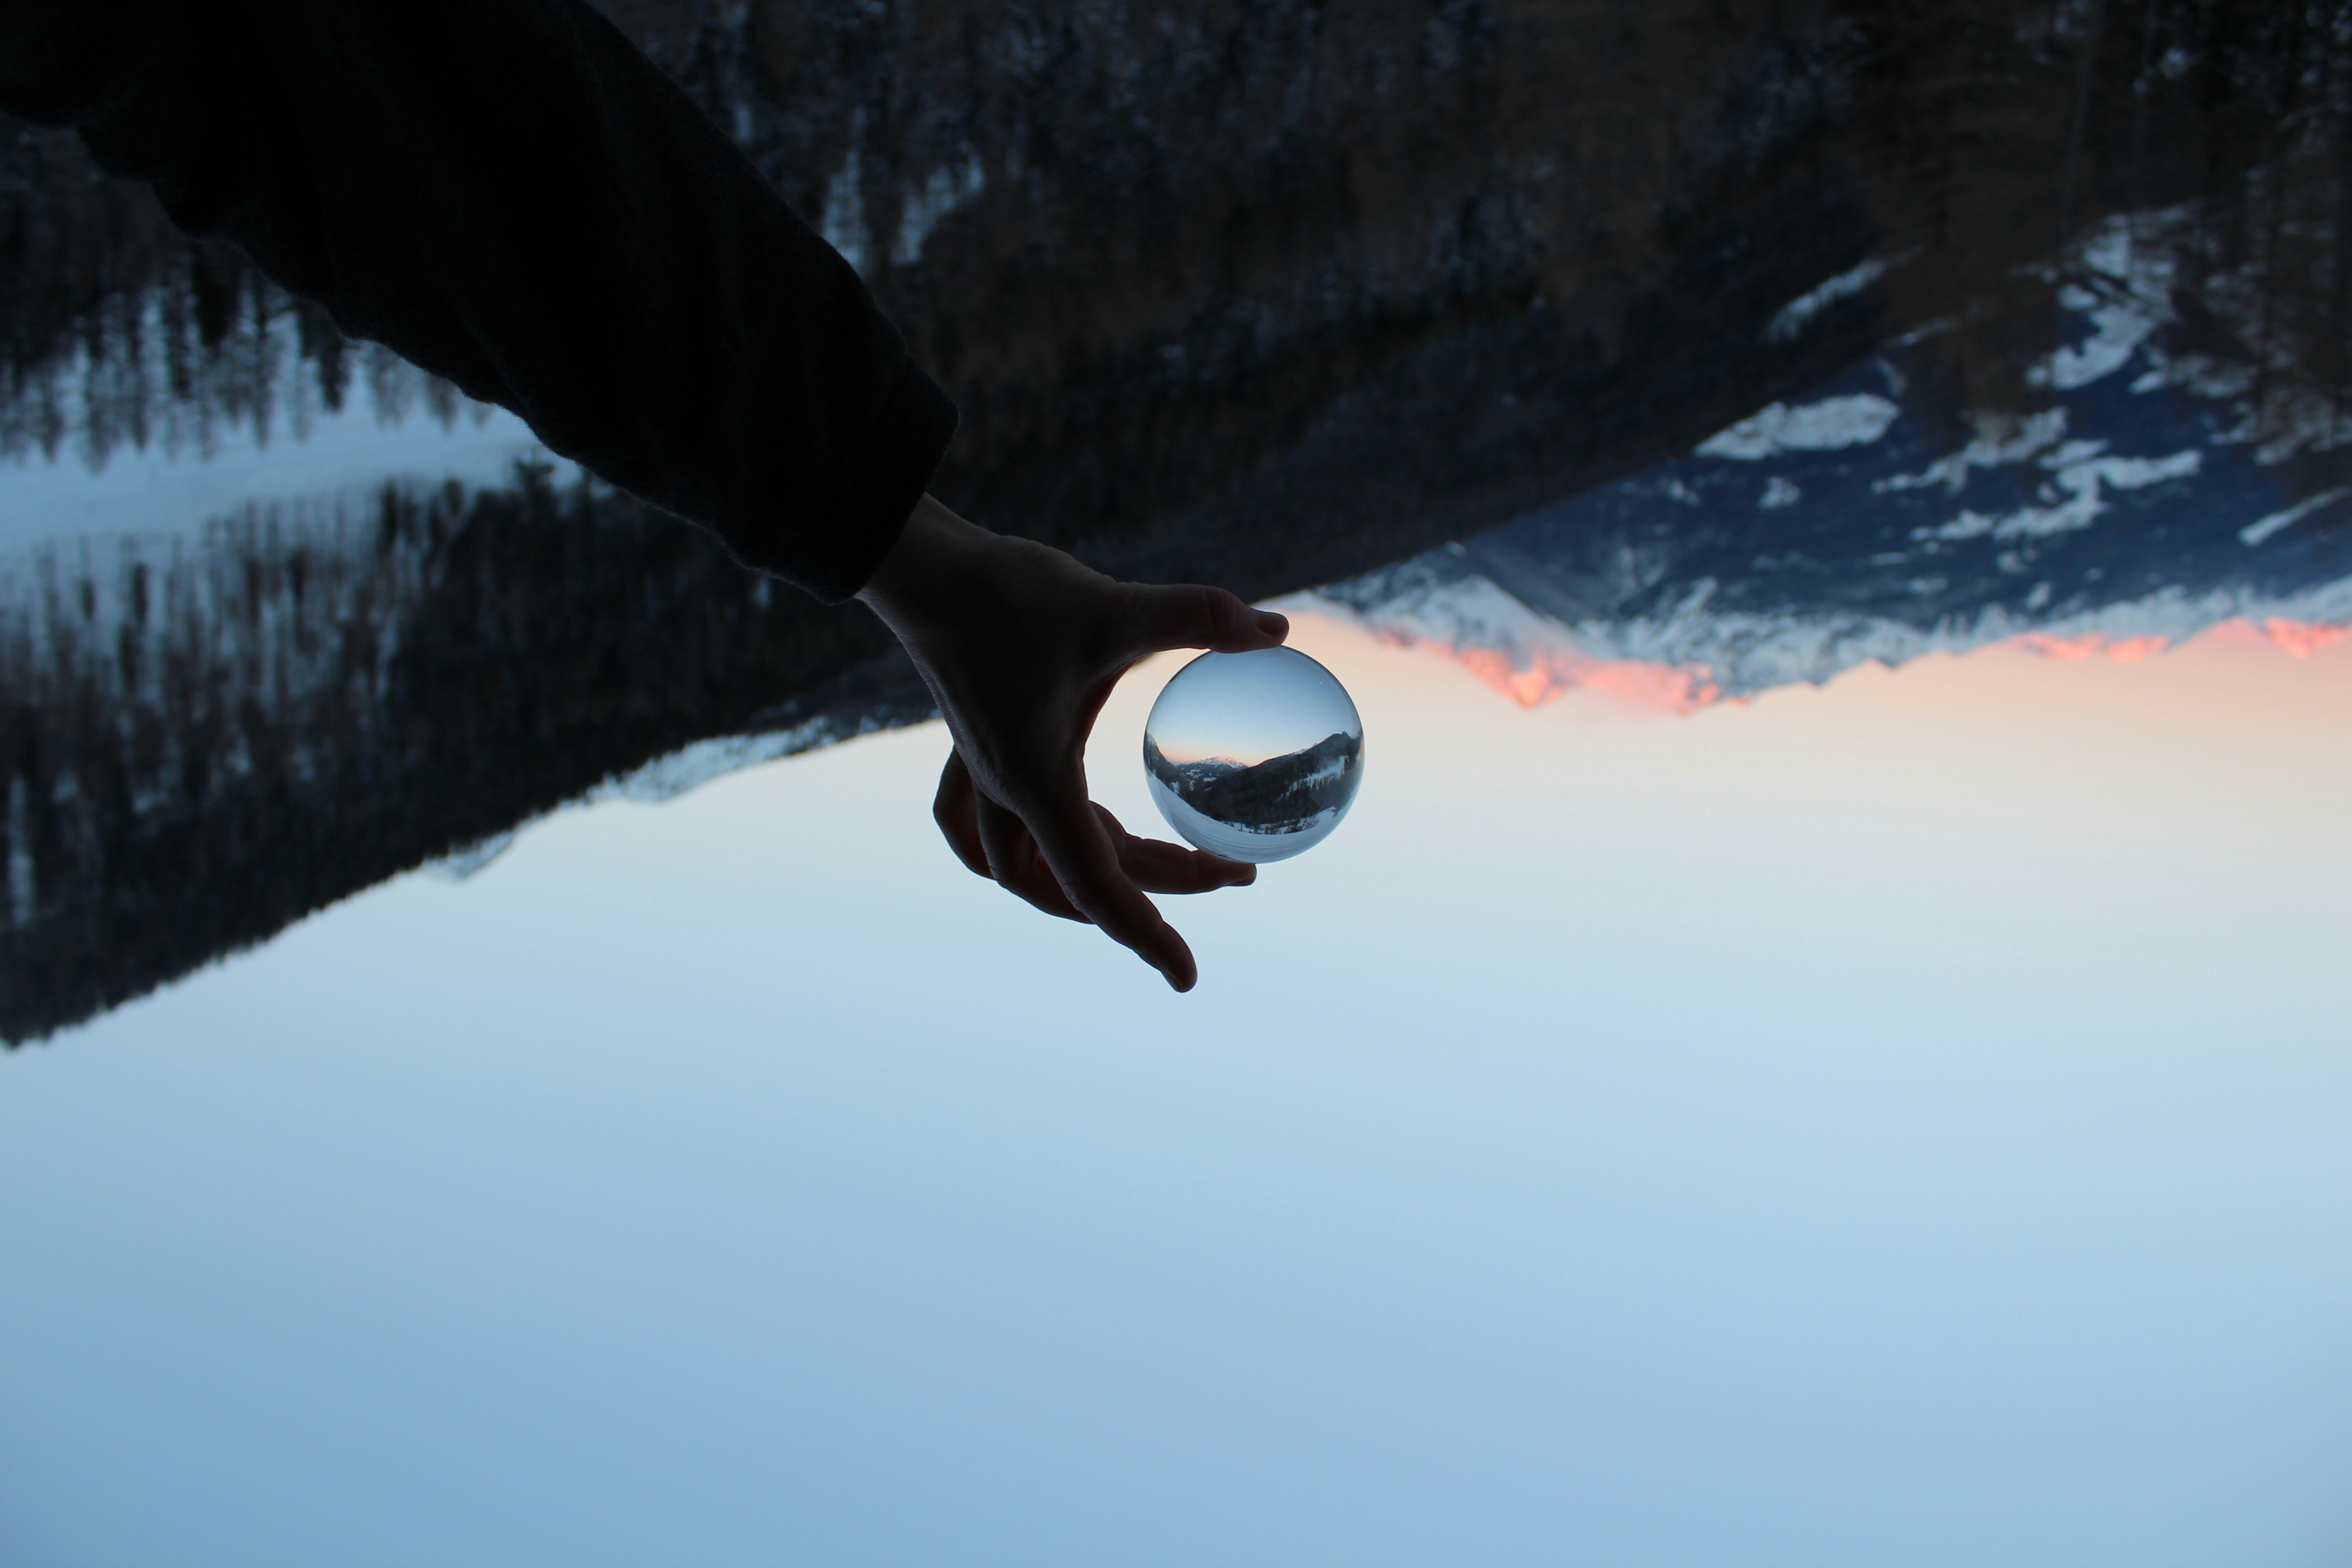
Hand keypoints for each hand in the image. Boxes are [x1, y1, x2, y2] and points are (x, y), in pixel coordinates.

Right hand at [856, 494, 1288, 989]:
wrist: (927, 570)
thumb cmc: (1008, 594)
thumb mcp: (1113, 608)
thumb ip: (1197, 616)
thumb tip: (1277, 632)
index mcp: (1037, 781)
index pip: (1098, 885)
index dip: (1146, 936)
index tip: (1186, 978)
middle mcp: (1007, 792)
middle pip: (1080, 877)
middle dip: (1157, 889)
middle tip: (1232, 869)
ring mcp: (988, 774)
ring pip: (1031, 866)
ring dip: (1097, 876)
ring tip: (1173, 860)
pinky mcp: (981, 749)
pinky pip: (997, 830)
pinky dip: (1040, 847)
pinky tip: (1083, 829)